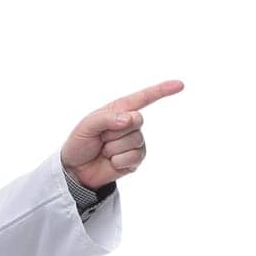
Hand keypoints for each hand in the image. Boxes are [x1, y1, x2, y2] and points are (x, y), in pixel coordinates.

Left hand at [61, 79, 183, 190]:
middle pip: (137, 120)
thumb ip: (107, 118)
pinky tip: (111, 161)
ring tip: (104, 151)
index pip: (144, 98)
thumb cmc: (80, 143)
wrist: (75, 170)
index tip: (180, 85)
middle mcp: (131, 124)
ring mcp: (135, 142)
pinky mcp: (135, 160)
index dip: (162, 90)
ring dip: (113, 148)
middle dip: (114, 131)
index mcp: (120, 110)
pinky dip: (118, 161)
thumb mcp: (86, 126)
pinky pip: (134, 157)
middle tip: (100, 138)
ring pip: (134, 140)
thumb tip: (131, 119)